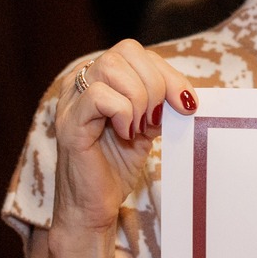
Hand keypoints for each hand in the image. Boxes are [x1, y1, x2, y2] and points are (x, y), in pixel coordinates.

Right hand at [52, 40, 196, 235]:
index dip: (167, 73)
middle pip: (125, 52)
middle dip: (156, 84)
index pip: (135, 52)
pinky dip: (123, 113)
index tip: (186, 103)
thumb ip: (160, 104)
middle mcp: (80, 84)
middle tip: (159, 117)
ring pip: (111, 68)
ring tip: (140, 127)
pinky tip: (126, 134)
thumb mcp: (147, 126)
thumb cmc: (117, 166)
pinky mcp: (69, 124)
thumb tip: (187, 93)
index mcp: (98, 79)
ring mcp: (71, 102)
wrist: (94, 205)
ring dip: (139, 98)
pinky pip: (99, 97)